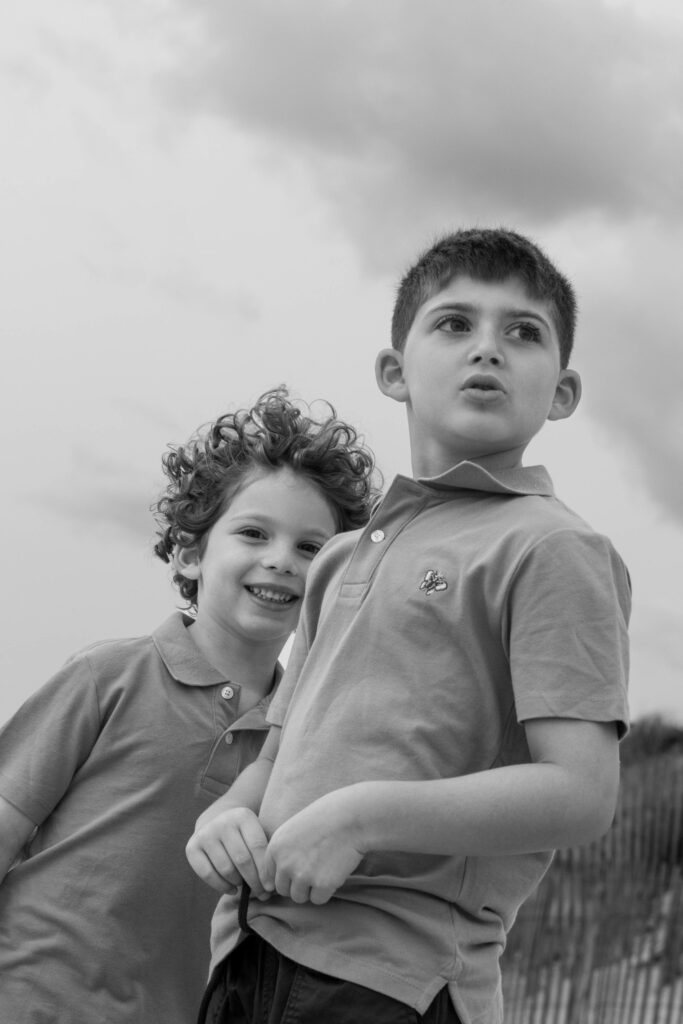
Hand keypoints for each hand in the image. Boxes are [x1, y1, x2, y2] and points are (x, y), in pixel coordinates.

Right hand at [185, 806, 271, 896]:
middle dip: (254, 881)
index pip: (258, 847)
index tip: (271, 887)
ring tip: (246, 887)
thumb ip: (265, 855)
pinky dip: (222, 887)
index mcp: (243, 815)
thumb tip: (270, 890)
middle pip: (242, 859)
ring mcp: (205, 834)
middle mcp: (223, 822)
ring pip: (226, 869)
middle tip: (261, 893)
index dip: (265, 870)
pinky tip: (232, 889)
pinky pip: (208, 875)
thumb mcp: (257, 834)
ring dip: (239, 883)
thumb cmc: (244, 836)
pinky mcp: (192, 847)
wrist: (216, 823)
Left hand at [263, 790, 364, 904]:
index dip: (285, 873)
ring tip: (324, 869)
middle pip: (283, 890)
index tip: (299, 866)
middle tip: (314, 867)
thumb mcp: (293, 829)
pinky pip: (318, 900)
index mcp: (275, 847)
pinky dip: (326, 891)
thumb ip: (281, 853)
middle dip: (297, 884)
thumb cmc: (325, 819)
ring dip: (311, 889)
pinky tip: (334, 872)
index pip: (269, 876)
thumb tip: (270, 885)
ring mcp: (302, 876)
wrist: (351, 817)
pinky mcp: (321, 885)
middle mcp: (284, 864)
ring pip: (299, 897)